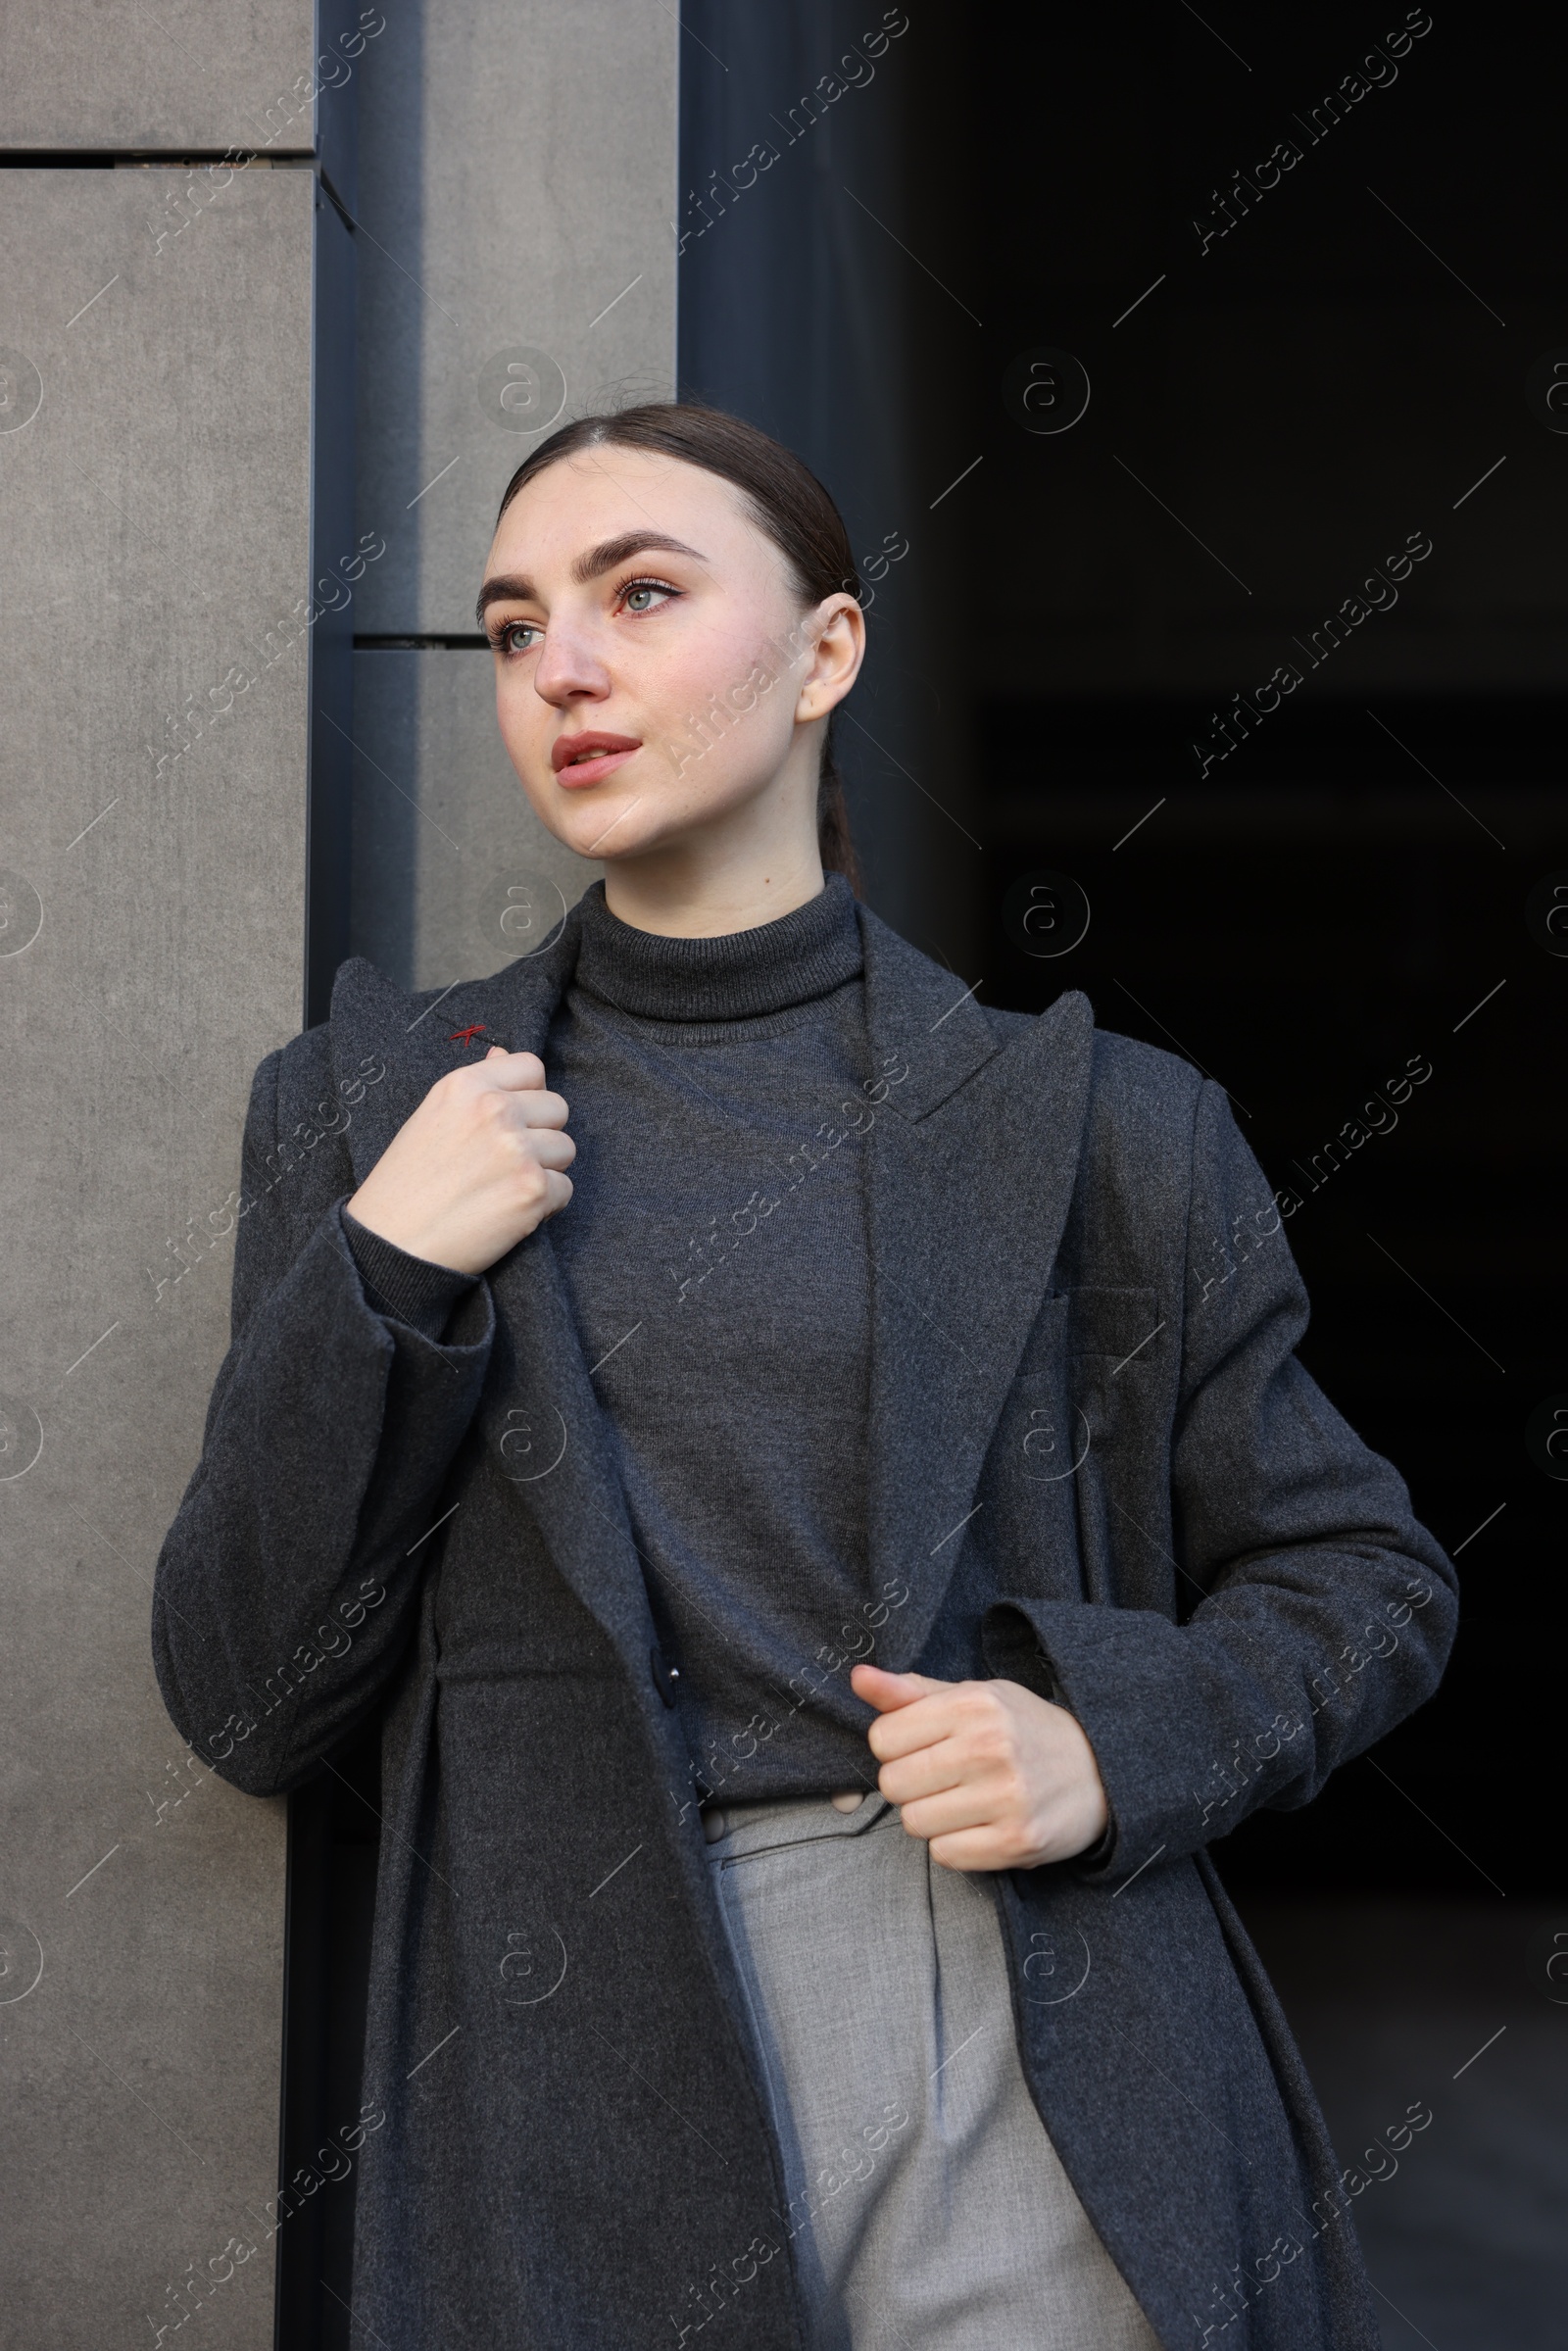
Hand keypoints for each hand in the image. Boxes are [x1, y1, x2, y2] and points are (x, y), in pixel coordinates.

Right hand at [344, 1048, 574, 1275]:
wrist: (391, 1245)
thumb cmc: (404, 1185)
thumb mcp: (430, 1117)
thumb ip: (475, 1089)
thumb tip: (502, 1054)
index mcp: (466, 1085)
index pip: (531, 1067)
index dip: (528, 1095)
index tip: (512, 1120)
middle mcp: (495, 1110)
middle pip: (557, 1108)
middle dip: (541, 1134)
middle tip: (505, 1162)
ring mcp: (517, 1149)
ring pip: (565, 1148)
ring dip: (545, 1170)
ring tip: (503, 1188)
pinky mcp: (532, 1190)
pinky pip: (564, 1188)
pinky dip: (544, 1205)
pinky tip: (508, 1212)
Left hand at [850, 1663, 1108, 1870]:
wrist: (1099, 1770)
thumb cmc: (1022, 1729)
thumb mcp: (974, 1696)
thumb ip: (911, 1691)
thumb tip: (858, 1677)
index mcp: (973, 1705)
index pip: (883, 1738)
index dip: (894, 1746)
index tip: (922, 1746)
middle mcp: (989, 1748)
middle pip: (893, 1784)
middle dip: (908, 1783)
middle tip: (942, 1777)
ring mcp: (1006, 1798)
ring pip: (915, 1822)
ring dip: (930, 1816)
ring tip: (963, 1801)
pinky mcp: (1018, 1842)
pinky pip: (945, 1854)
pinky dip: (954, 1844)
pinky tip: (979, 1825)